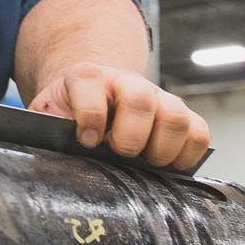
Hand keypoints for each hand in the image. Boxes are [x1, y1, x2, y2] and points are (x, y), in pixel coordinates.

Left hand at [29, 62, 210, 170]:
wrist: (92, 94)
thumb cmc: (69, 114)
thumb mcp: (47, 116)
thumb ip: (45, 129)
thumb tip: (48, 160)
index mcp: (87, 77)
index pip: (90, 83)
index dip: (90, 113)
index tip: (86, 141)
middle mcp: (127, 83)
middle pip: (140, 98)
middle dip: (129, 137)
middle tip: (119, 155)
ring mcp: (158, 98)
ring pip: (175, 116)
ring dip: (161, 149)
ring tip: (144, 164)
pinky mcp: (181, 117)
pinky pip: (199, 134)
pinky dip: (186, 156)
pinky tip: (165, 167)